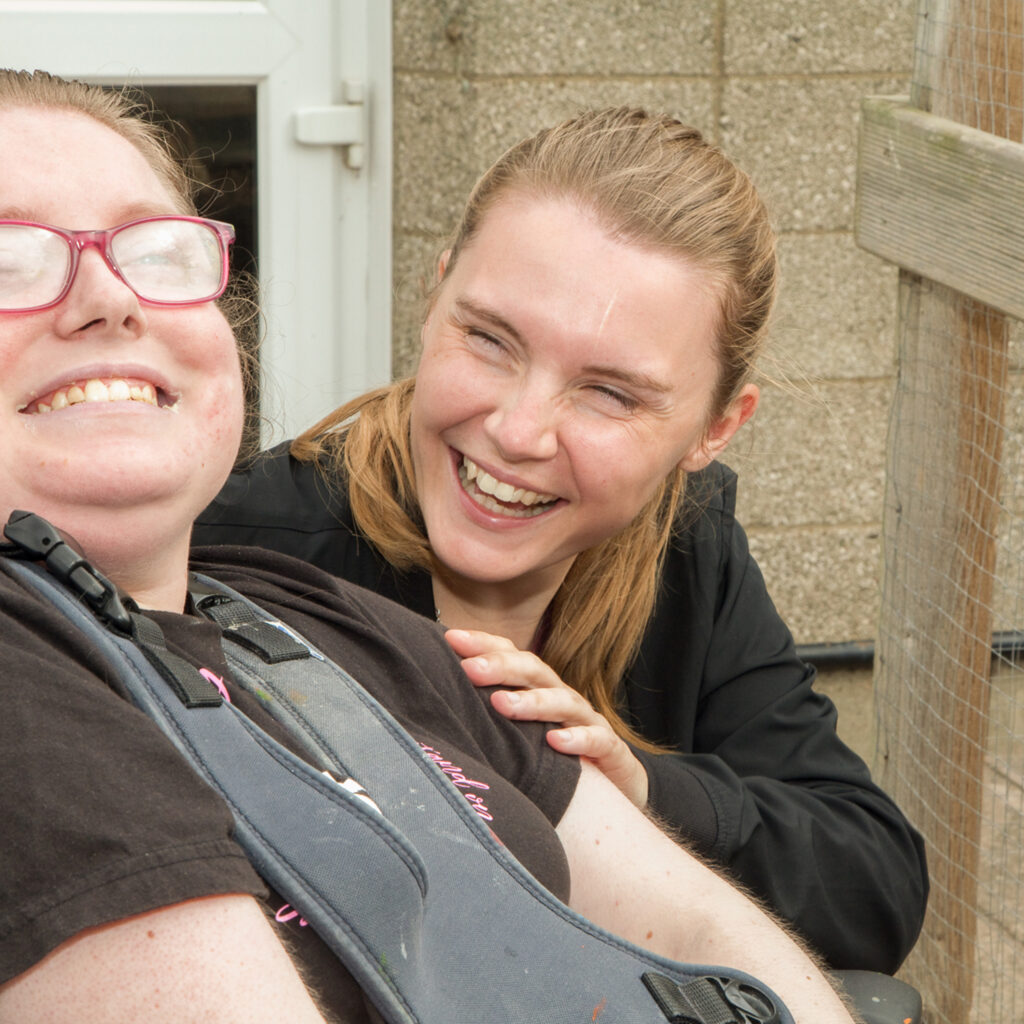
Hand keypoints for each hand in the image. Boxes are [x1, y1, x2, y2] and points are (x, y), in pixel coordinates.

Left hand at [445, 628, 649, 808]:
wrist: (614, 789)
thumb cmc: (555, 757)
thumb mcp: (520, 734)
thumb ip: (488, 715)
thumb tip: (436, 702)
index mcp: (537, 689)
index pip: (511, 655)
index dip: (483, 644)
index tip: (450, 639)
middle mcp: (561, 698)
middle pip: (534, 671)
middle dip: (501, 667)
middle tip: (470, 669)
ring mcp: (586, 722)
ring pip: (563, 701)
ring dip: (531, 701)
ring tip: (501, 704)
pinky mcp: (609, 751)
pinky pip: (596, 740)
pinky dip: (576, 738)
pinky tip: (555, 741)